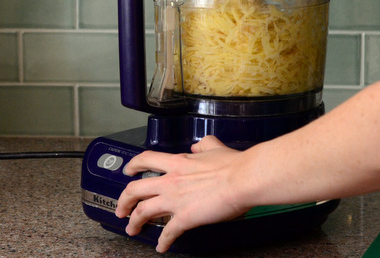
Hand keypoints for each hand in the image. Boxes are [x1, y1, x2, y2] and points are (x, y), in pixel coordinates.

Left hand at [115, 136, 249, 252]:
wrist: (243, 179)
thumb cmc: (234, 164)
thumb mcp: (215, 147)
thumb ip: (204, 145)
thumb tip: (199, 145)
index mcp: (179, 162)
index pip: (146, 160)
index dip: (133, 166)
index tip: (128, 171)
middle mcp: (171, 180)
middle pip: (134, 189)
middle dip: (123, 200)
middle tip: (121, 208)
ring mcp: (175, 200)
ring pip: (142, 211)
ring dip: (134, 222)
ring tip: (132, 229)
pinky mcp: (185, 218)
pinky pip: (167, 233)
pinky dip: (162, 242)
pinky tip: (161, 247)